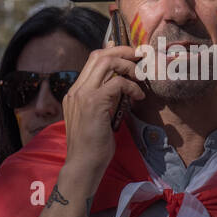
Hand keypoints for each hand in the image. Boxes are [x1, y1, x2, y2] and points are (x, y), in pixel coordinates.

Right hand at [59, 44, 144, 190]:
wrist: (83, 165)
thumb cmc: (92, 146)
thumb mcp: (98, 117)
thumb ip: (105, 100)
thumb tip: (121, 86)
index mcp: (75, 92)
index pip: (93, 61)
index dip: (113, 53)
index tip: (131, 55)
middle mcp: (76, 90)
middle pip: (99, 55)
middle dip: (123, 51)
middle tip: (141, 56)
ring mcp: (82, 95)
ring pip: (106, 62)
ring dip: (128, 65)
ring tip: (140, 76)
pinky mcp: (93, 103)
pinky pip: (117, 83)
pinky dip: (131, 86)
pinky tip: (138, 96)